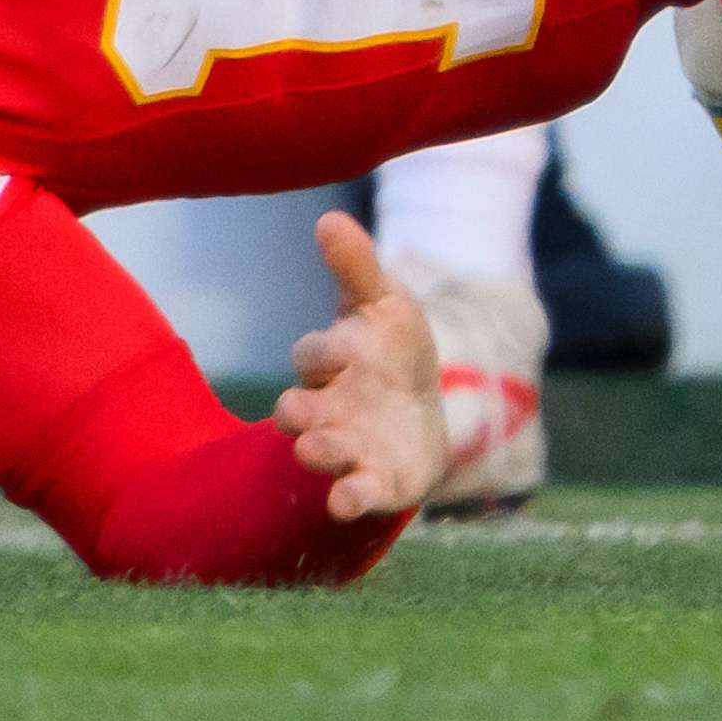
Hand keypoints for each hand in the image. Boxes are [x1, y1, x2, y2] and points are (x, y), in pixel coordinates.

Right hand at [272, 211, 450, 524]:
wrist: (424, 410)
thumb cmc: (393, 349)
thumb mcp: (383, 302)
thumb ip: (356, 265)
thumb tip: (327, 218)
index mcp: (328, 363)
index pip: (311, 355)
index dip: (325, 351)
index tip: (348, 345)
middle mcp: (327, 408)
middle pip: (297, 411)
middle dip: (299, 413)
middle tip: (302, 414)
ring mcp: (347, 447)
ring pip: (318, 452)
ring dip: (318, 452)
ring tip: (317, 451)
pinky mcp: (372, 483)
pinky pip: (353, 496)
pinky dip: (349, 500)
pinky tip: (347, 503)